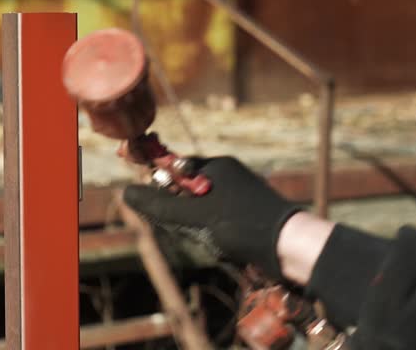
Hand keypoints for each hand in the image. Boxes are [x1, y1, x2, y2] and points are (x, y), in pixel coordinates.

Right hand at [123, 156, 300, 279]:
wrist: (290, 247)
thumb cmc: (240, 225)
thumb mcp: (192, 216)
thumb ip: (159, 205)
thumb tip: (125, 191)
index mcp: (215, 167)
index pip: (174, 169)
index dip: (161, 187)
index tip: (157, 207)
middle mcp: (228, 175)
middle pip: (186, 190)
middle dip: (181, 214)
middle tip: (189, 231)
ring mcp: (241, 193)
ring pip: (202, 209)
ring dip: (199, 228)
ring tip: (213, 242)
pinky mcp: (250, 213)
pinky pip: (220, 220)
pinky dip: (216, 235)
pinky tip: (226, 248)